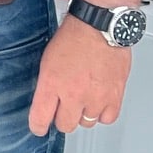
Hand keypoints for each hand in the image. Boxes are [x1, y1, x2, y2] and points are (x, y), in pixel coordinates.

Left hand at [28, 17, 131, 135]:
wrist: (100, 25)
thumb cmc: (75, 37)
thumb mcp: (48, 60)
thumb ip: (47, 85)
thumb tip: (46, 101)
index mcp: (52, 84)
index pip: (40, 119)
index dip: (38, 126)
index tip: (39, 127)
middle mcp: (73, 94)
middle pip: (64, 125)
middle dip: (62, 118)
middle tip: (65, 107)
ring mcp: (95, 97)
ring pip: (86, 123)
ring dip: (83, 114)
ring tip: (84, 98)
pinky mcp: (114, 95)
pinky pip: (107, 118)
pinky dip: (103, 113)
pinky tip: (99, 102)